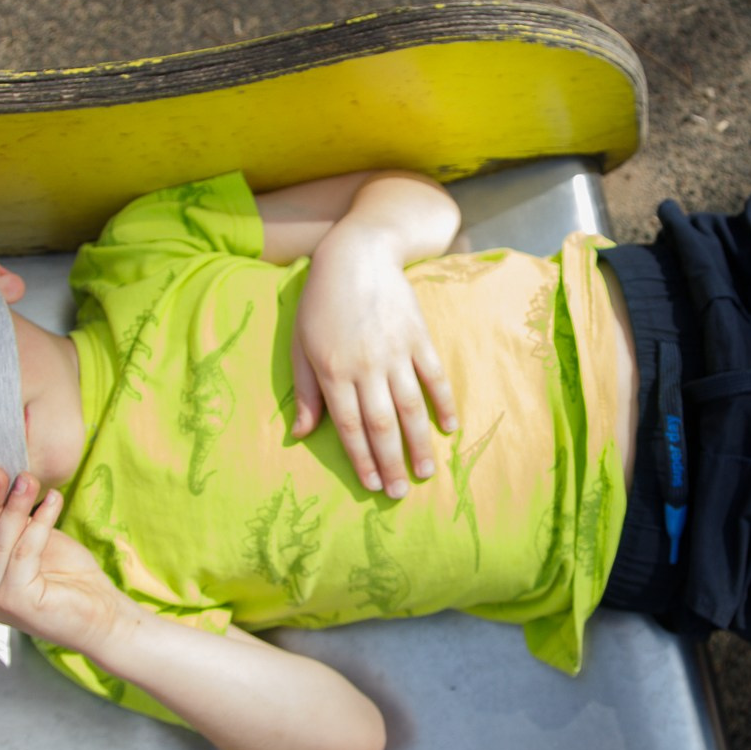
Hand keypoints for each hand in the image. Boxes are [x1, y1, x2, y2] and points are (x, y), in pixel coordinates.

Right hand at [0, 467, 124, 655]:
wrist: (103, 614)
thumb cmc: (71, 577)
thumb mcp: (36, 541)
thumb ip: (14, 523)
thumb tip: (4, 481)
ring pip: (0, 542)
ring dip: (14, 506)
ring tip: (29, 478)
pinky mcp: (17, 601)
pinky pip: (25, 551)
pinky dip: (40, 522)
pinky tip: (54, 500)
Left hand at [291, 233, 457, 497]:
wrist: (356, 255)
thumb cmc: (321, 303)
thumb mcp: (301, 346)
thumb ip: (305, 391)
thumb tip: (300, 434)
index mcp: (333, 372)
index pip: (349, 427)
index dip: (362, 459)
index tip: (371, 486)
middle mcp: (366, 367)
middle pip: (382, 425)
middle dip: (391, 463)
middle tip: (401, 494)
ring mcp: (396, 352)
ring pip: (411, 408)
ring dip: (419, 444)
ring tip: (427, 472)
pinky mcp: (418, 337)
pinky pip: (435, 377)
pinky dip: (444, 404)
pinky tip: (450, 428)